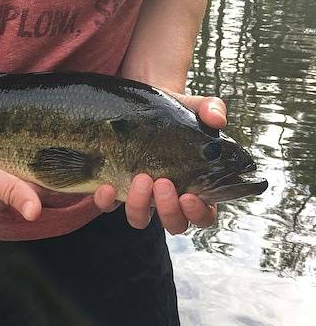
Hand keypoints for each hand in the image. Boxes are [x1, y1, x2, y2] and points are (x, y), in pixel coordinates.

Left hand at [93, 92, 226, 233]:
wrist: (144, 102)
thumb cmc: (177, 110)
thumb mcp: (195, 105)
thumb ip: (212, 109)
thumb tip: (217, 119)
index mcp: (196, 186)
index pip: (204, 214)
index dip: (199, 213)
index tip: (190, 196)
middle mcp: (169, 197)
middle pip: (174, 223)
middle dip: (168, 209)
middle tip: (162, 182)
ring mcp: (142, 195)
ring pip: (141, 218)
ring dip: (139, 206)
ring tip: (140, 178)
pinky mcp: (116, 188)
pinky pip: (109, 206)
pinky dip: (107, 201)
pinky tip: (107, 185)